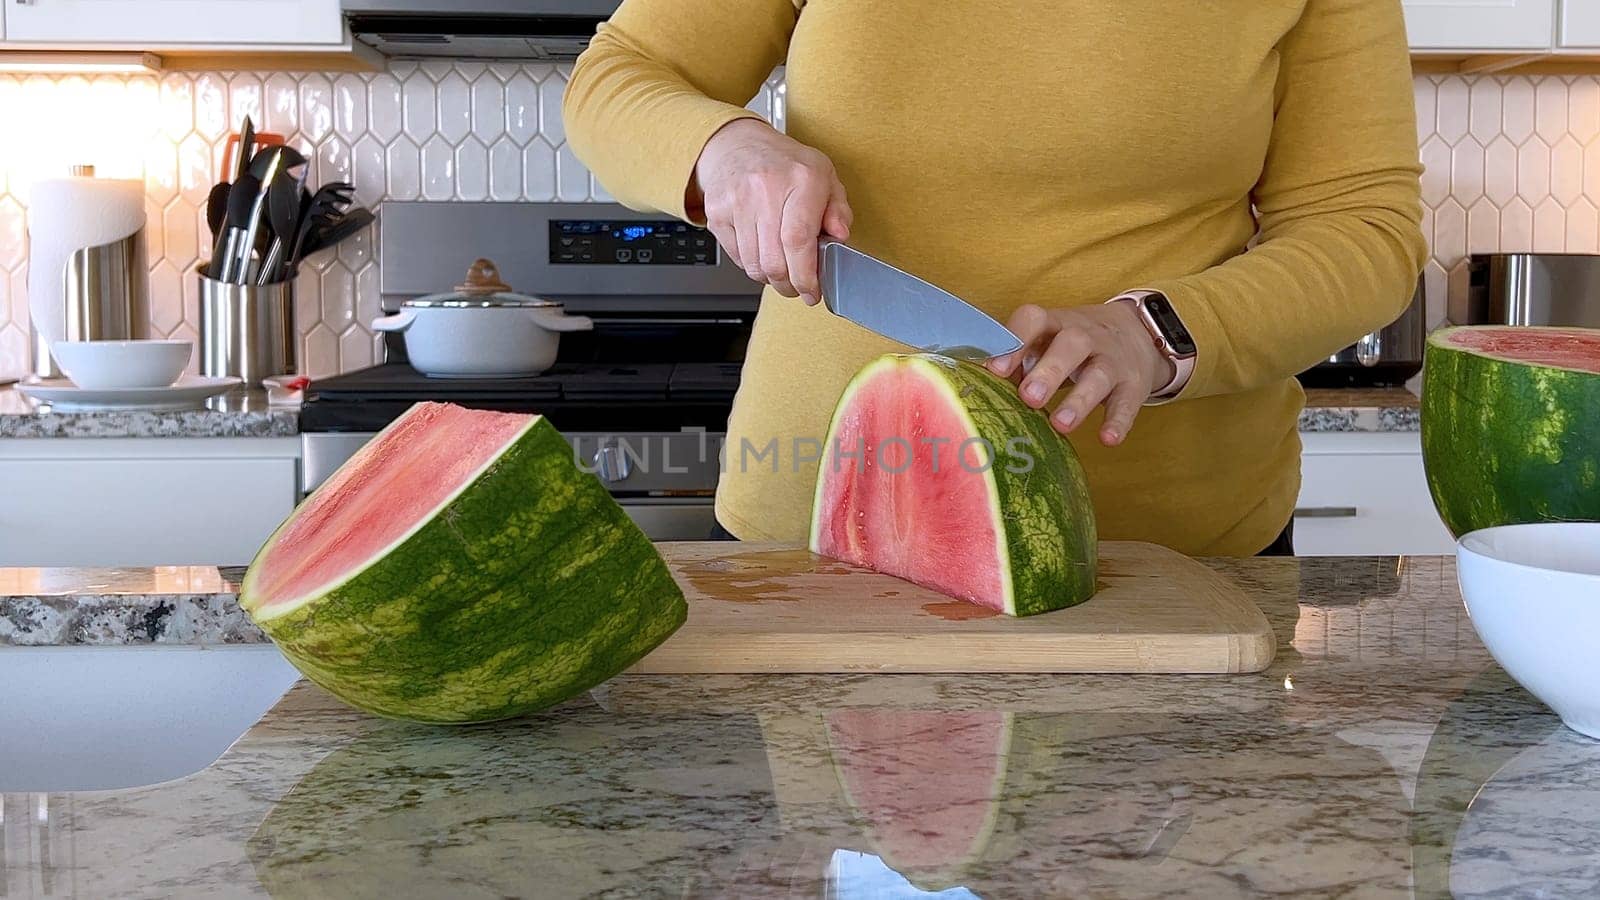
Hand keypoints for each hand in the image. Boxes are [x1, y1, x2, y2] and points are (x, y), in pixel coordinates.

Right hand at [691, 118, 852, 304]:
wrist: (736, 145)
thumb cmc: (784, 164)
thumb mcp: (824, 176)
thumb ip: (838, 209)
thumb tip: (840, 236)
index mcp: (801, 179)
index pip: (798, 241)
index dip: (805, 275)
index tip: (811, 291)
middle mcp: (766, 188)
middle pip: (774, 260)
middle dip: (789, 285)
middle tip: (798, 287)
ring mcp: (737, 201)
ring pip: (754, 265)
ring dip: (770, 279)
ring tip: (782, 271)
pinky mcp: (717, 214)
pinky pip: (737, 258)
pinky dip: (752, 265)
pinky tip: (763, 253)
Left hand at [985, 302, 1175, 445]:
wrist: (1137, 333)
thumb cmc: (1074, 346)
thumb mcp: (1048, 342)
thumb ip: (1019, 361)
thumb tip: (980, 388)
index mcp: (1055, 324)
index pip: (1034, 319)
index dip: (1015, 341)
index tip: (995, 369)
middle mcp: (1086, 336)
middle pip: (1071, 345)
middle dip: (1049, 371)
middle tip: (1029, 397)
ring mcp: (1112, 359)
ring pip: (1099, 374)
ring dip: (1079, 400)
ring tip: (1061, 424)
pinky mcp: (1133, 384)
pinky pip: (1128, 402)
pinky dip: (1119, 420)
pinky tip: (1108, 439)